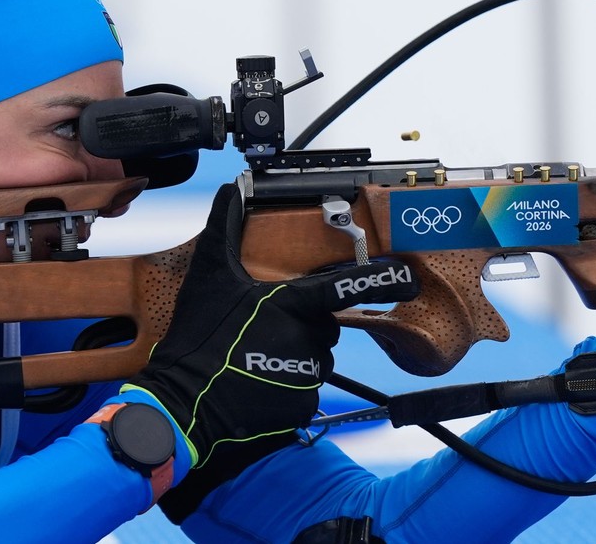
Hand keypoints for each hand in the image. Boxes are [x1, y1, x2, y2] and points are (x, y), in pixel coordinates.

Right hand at [125, 183, 418, 465]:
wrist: (186, 404)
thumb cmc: (198, 339)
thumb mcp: (209, 277)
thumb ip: (224, 229)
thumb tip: (230, 190)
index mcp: (293, 304)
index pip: (347, 287)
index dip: (384, 280)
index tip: (410, 278)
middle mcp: (309, 337)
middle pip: (323, 326)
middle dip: (301, 325)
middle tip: (259, 332)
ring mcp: (308, 373)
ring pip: (313, 358)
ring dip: (291, 356)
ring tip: (251, 360)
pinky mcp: (303, 404)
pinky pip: (304, 389)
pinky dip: (285, 386)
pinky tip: (255, 383)